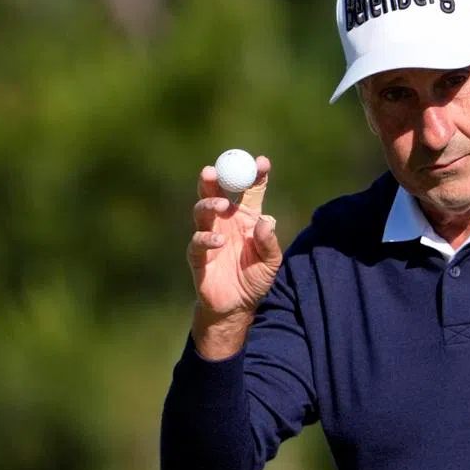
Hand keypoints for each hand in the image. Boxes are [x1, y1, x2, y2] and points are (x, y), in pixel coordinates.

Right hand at [187, 156, 281, 355]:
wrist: (238, 307)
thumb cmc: (255, 279)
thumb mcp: (271, 262)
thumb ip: (270, 241)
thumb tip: (266, 220)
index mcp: (247, 218)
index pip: (250, 190)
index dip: (255, 175)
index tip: (262, 162)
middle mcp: (226, 222)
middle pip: (217, 192)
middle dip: (215, 179)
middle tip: (215, 169)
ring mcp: (210, 236)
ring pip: (202, 211)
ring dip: (209, 203)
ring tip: (221, 204)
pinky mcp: (198, 256)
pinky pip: (197, 242)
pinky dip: (207, 239)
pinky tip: (219, 242)